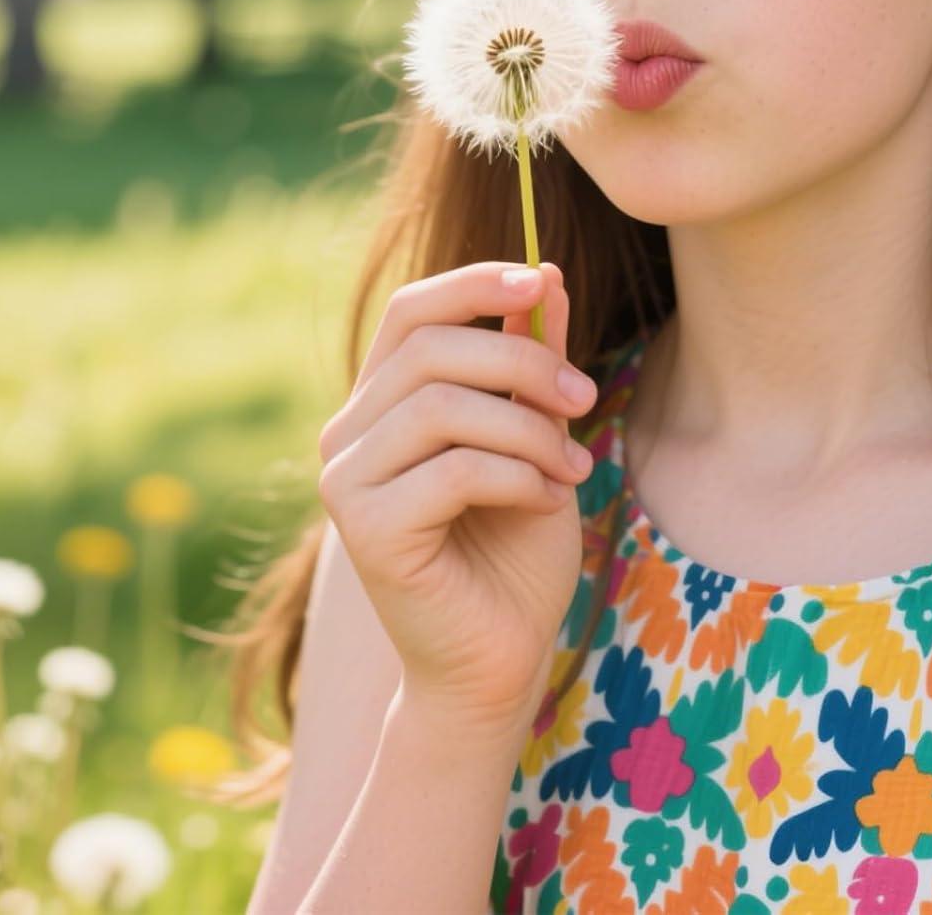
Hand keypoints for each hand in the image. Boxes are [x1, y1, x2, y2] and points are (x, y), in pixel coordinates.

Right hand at [316, 260, 597, 730]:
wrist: (500, 658)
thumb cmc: (516, 548)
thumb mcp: (537, 434)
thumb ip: (532, 359)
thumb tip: (546, 273)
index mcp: (382, 402)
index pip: (409, 311)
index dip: (473, 282)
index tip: (542, 280)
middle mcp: (348, 433)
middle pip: (430, 348)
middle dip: (524, 361)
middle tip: (586, 399)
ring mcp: (346, 482)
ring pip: (443, 406)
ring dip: (529, 428)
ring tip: (573, 464)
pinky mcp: (364, 531)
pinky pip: (453, 470)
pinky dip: (517, 476)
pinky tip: (545, 501)